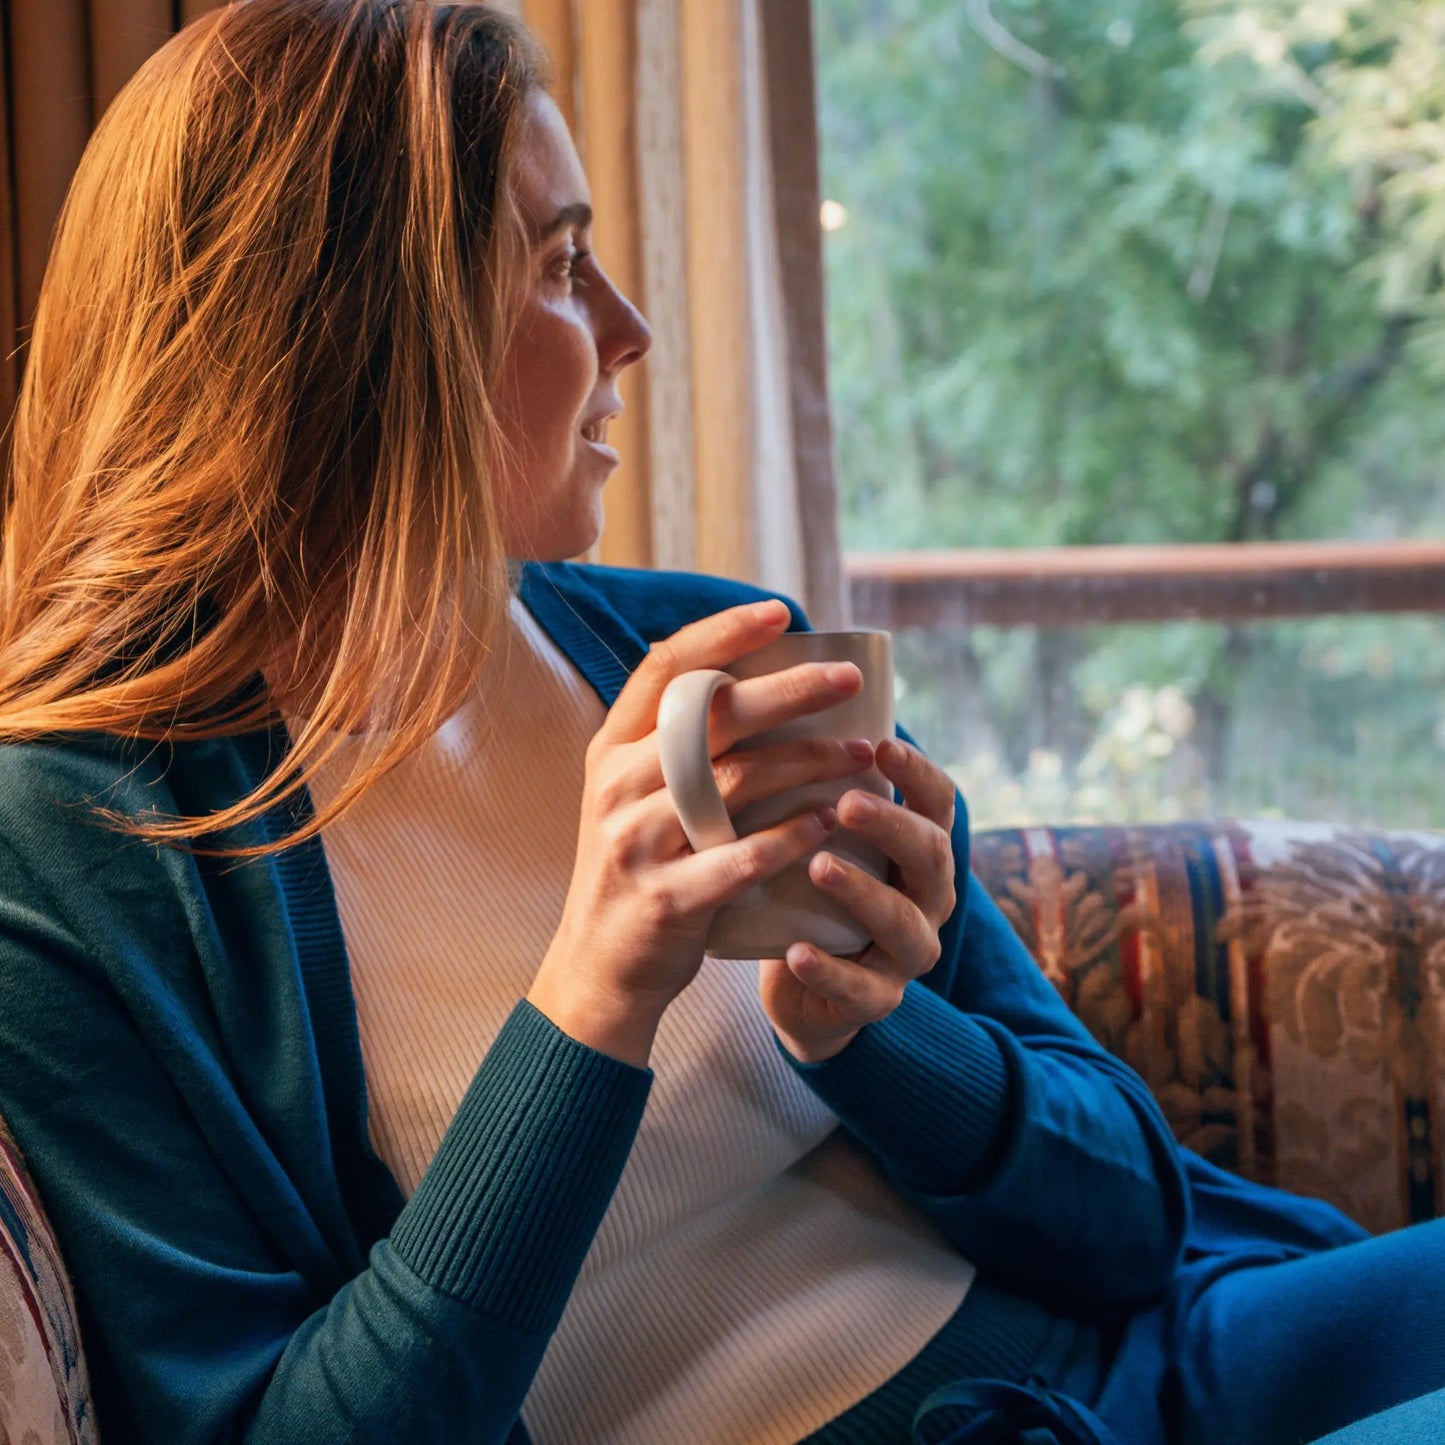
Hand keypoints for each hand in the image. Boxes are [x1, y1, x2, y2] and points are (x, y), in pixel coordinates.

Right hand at [529, 598, 874, 1066]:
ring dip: (807, 763)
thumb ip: (678, 745)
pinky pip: (739, 858)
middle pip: (710, 717)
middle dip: (787, 690)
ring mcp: (636, 843)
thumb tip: (759, 679)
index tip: (781, 613)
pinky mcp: (665, 898)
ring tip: (861, 753)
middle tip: (848, 679)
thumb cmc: (639, 868)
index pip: (664, 669)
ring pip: (734, 782)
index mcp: (612, 750)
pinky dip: (790, 837)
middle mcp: (617, 786)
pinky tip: (830, 823)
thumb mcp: (634, 796)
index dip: (722, 634)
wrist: (598, 967)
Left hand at [760, 737, 957, 1062]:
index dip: (918, 774)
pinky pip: (862, 990)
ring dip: (863, 893)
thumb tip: (778, 690)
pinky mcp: (873, 1000)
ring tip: (818, 866)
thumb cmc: (810, 888)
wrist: (802, 985)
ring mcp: (906, 953)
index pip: (938, 803)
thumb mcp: (823, 834)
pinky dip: (830, 971)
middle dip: (893, 826)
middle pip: (931, 856)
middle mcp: (927, 898)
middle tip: (846, 803)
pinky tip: (797, 951)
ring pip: (903, 925)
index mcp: (919, 849)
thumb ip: (818, 782)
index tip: (882, 744)